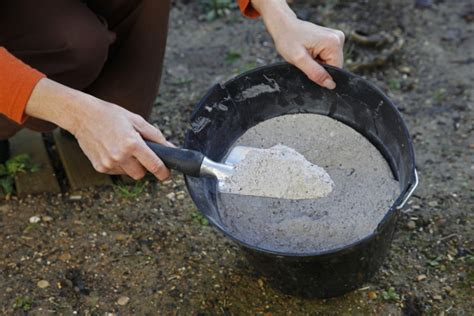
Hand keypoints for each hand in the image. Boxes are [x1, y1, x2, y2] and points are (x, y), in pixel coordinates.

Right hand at [25, 78, 170, 180]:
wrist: (82, 116)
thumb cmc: (111, 115)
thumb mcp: (137, 120)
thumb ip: (156, 136)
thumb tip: (170, 148)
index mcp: (132, 144)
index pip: (154, 165)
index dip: (163, 172)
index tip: (166, 174)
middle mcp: (120, 156)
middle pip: (141, 174)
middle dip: (144, 167)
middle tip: (140, 154)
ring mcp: (108, 163)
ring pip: (128, 173)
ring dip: (130, 165)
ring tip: (122, 148)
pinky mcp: (100, 167)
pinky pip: (116, 172)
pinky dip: (118, 165)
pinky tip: (112, 150)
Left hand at [252, 0, 344, 88]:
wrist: (284, 26)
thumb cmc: (288, 40)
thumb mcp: (299, 60)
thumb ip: (315, 73)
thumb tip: (331, 85)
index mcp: (333, 43)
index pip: (335, 70)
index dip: (322, 74)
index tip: (308, 65)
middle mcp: (339, 38)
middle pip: (334, 66)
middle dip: (319, 68)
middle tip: (306, 60)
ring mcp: (336, 38)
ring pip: (330, 62)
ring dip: (318, 63)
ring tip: (307, 55)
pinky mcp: (331, 39)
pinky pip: (328, 57)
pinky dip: (318, 58)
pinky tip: (310, 52)